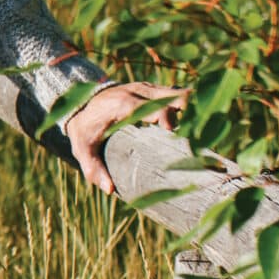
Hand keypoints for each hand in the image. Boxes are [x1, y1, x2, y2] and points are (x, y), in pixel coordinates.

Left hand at [61, 79, 186, 195]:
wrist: (80, 102)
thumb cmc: (84, 128)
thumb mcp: (82, 148)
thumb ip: (93, 168)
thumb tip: (110, 190)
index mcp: (122, 104)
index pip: (149, 107)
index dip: (164, 116)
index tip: (171, 131)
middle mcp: (138, 92)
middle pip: (173, 96)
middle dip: (188, 113)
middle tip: (194, 135)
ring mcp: (148, 89)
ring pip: (180, 93)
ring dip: (192, 109)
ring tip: (198, 130)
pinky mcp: (154, 90)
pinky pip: (178, 94)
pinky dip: (189, 106)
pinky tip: (195, 122)